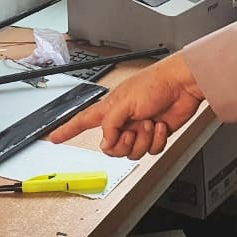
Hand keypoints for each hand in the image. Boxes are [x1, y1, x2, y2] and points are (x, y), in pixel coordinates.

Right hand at [49, 55, 206, 159]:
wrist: (182, 85)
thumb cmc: (155, 83)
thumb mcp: (124, 102)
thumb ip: (110, 124)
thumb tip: (105, 142)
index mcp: (110, 109)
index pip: (82, 121)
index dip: (67, 130)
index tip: (54, 137)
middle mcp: (122, 120)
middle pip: (110, 148)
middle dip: (122, 144)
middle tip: (130, 132)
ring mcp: (138, 129)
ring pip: (132, 153)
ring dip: (143, 140)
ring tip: (149, 123)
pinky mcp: (154, 135)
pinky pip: (151, 151)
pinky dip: (157, 140)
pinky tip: (160, 126)